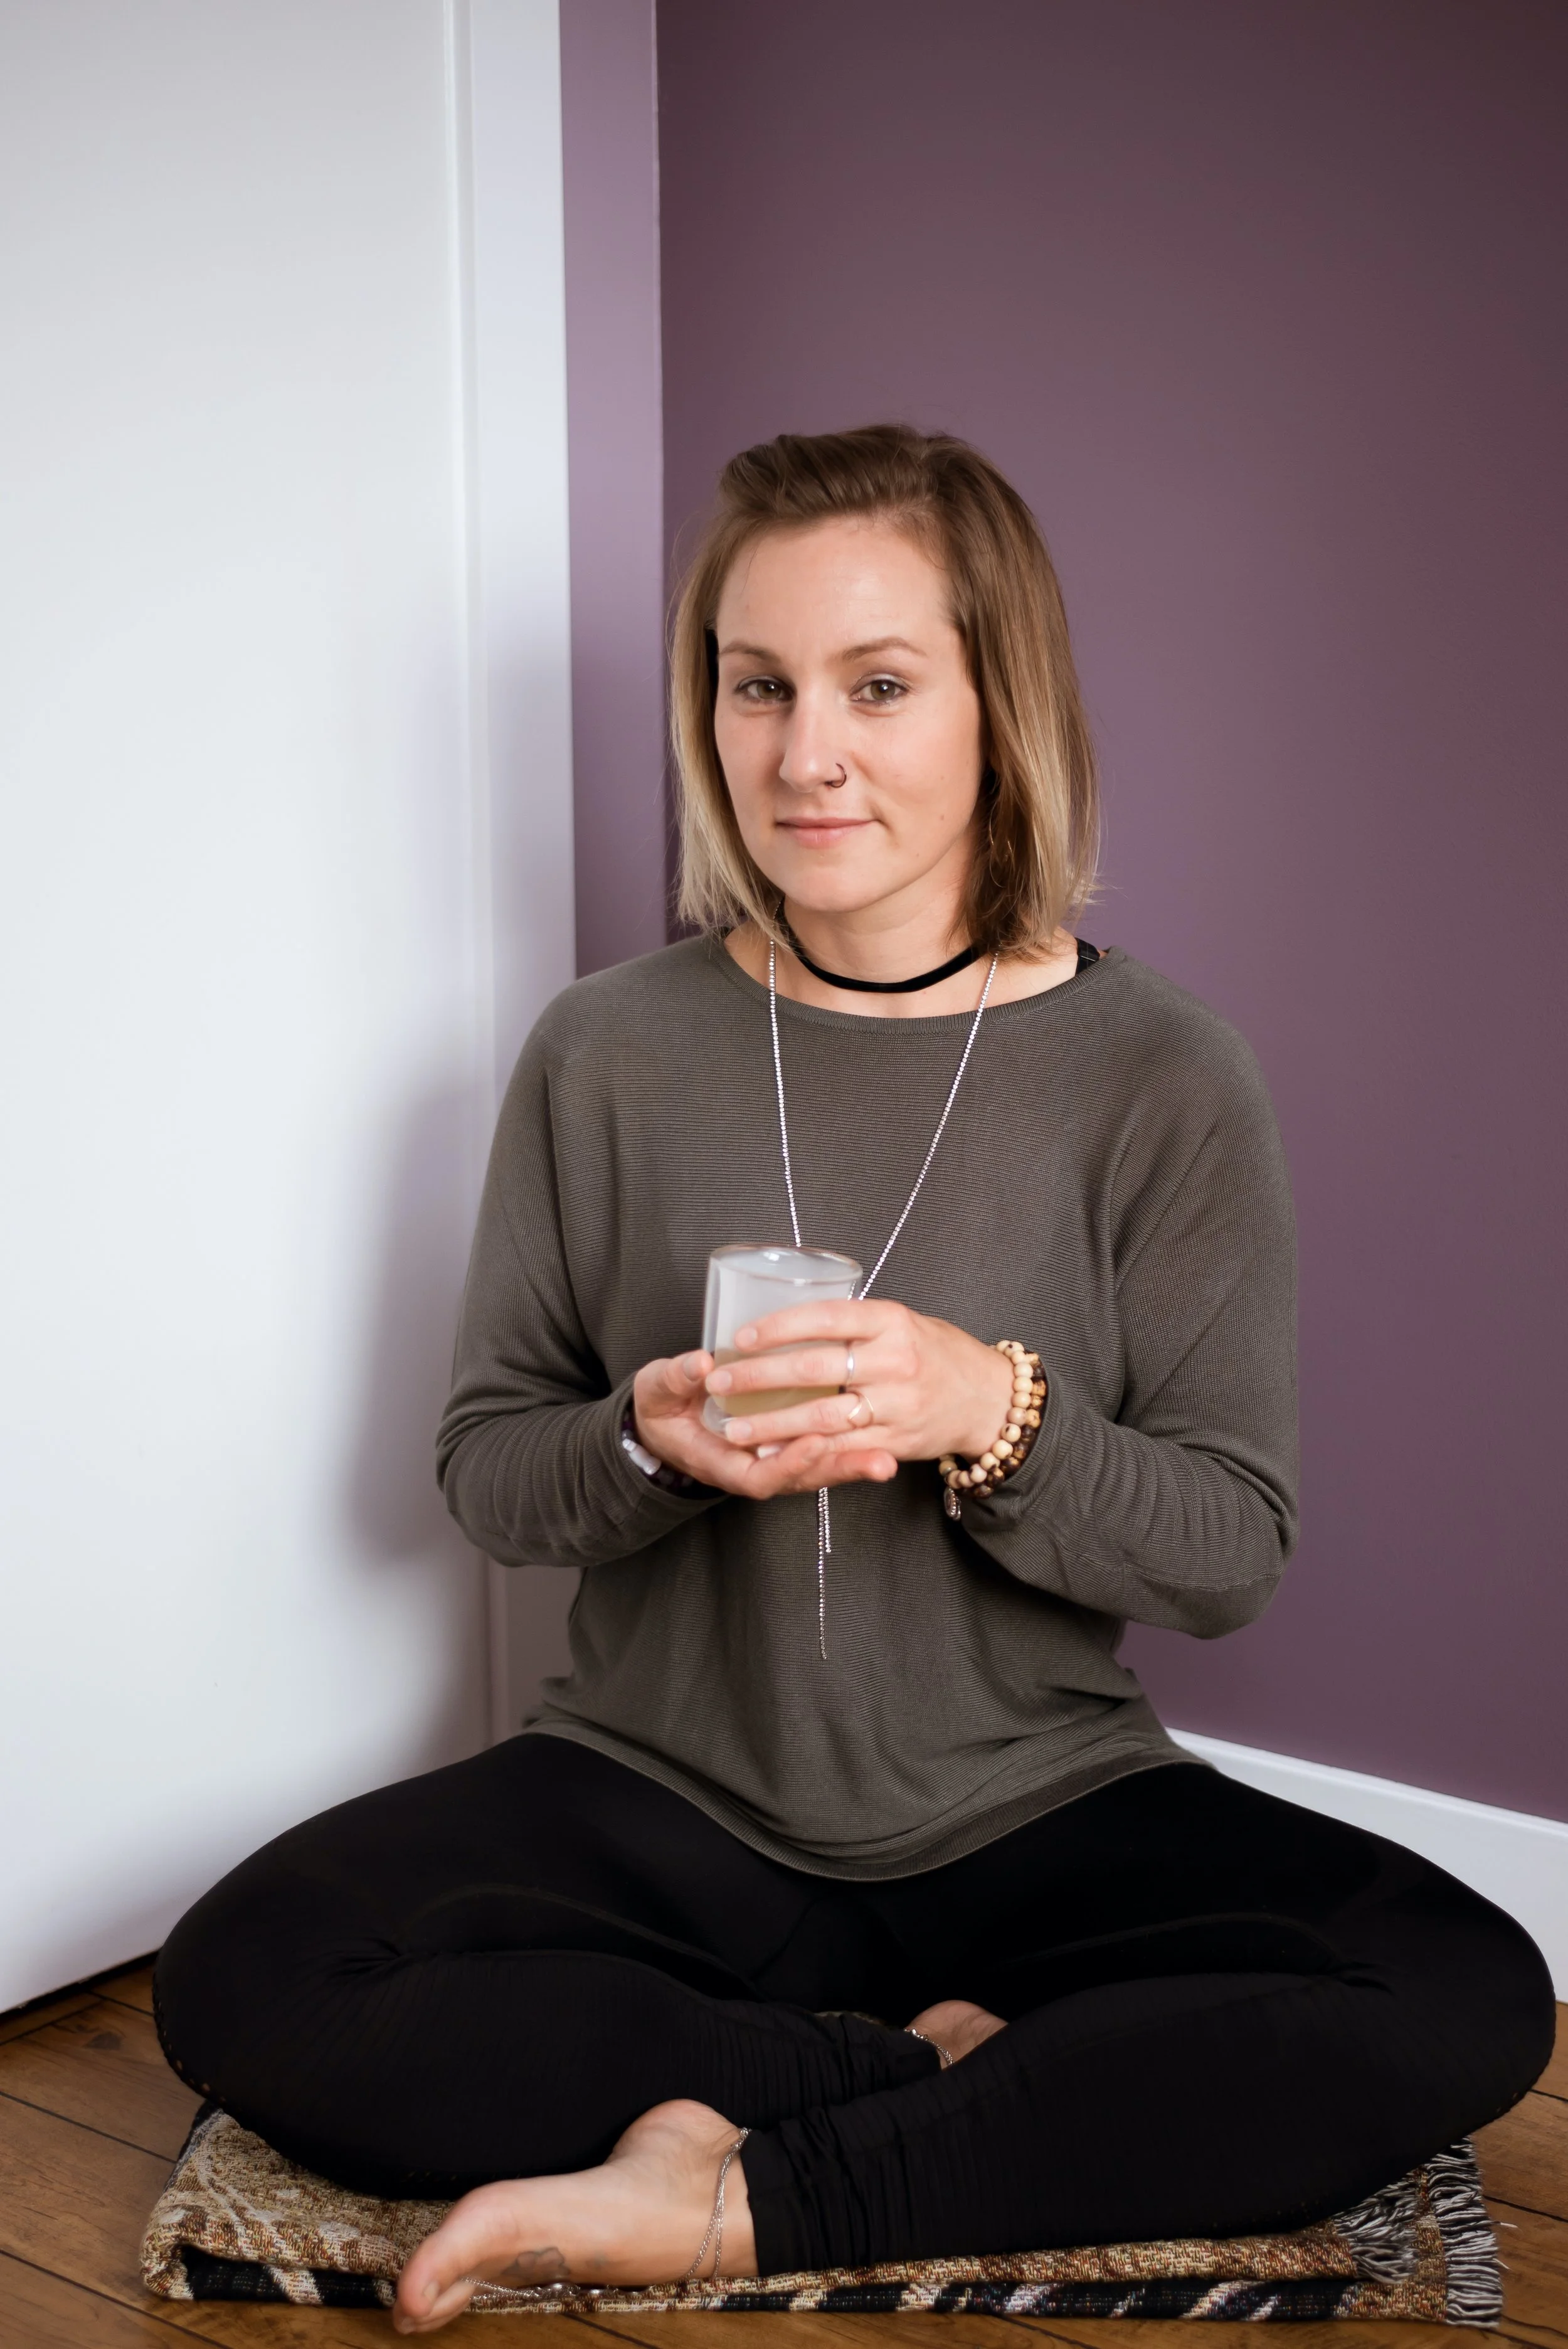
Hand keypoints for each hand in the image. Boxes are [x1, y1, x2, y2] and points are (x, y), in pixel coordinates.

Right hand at [631, 1349, 899, 1497]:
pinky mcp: (788, 1445)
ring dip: (852, 1464)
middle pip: (800, 1479)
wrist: (662, 1422)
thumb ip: (675, 1379)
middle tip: (878, 1460)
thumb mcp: (657, 1391)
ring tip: (889, 1460)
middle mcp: (751, 1468)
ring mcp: (772, 1460)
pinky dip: (848, 1448)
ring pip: (816, 1469)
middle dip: (839, 1470)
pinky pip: (821, 1452)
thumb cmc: (661, 1408)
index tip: (814, 1442)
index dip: (789, 1462)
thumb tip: (700, 1363)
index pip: (760, 1475)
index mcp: (720, 1463)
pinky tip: (881, 1441)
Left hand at [700, 1299, 1017, 1469]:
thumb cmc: (937, 1353)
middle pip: (815, 1369)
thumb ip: (855, 1323)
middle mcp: (895, 1362)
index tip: (741, 1337)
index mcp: (892, 1321)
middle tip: (719, 1381)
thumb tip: (789, 1319)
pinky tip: (770, 1452)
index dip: (779, 1326)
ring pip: (822, 1417)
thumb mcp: (902, 1322)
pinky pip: (840, 1448)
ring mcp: (896, 1405)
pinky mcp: (895, 1441)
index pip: (826, 1317)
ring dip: (771, 1424)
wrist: (989, 1398)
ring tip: (733, 1426)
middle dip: (759, 1378)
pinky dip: (802, 1452)